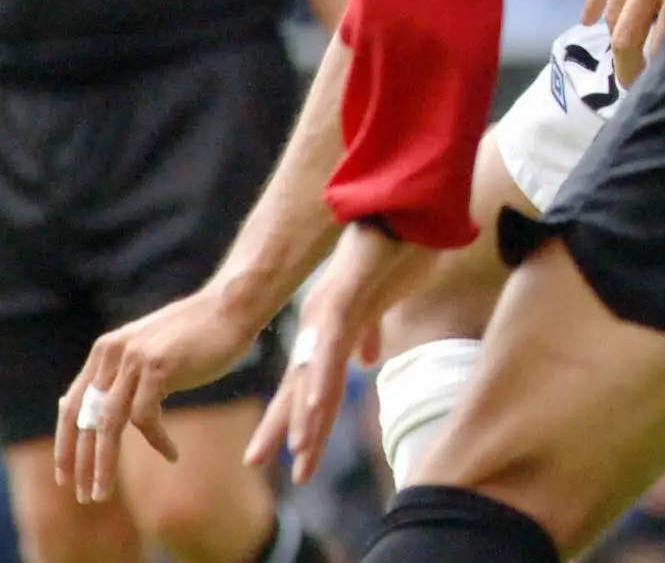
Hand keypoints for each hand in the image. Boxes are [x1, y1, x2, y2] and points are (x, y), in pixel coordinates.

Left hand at [58, 282, 276, 501]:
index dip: (66, 443)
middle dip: (80, 462)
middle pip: (85, 419)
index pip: (73, 406)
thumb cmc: (197, 334)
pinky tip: (171, 454)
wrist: (232, 306)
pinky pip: (146, 417)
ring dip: (104, 464)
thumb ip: (122, 377)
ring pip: (109, 424)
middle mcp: (112, 354)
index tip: (65, 475)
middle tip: (83, 495)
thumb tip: (93, 410)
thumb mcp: (149, 353)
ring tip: (104, 492)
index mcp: (105, 351)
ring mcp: (135, 358)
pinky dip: (157, 441)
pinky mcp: (159, 366)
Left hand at [248, 222, 430, 482]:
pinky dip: (322, 382)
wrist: (403, 205)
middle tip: (256, 463)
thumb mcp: (382, 296)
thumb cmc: (399, 244)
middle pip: (299, 386)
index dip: (296, 417)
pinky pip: (330, 350)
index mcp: (329, 325)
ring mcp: (330, 315)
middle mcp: (321, 324)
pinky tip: (315, 409)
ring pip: (312, 375)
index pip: (307, 380)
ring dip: (304, 417)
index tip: (285, 452)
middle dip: (282, 428)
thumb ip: (369, 328)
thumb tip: (367, 359)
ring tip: (294, 454)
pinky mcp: (342, 302)